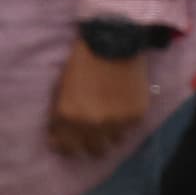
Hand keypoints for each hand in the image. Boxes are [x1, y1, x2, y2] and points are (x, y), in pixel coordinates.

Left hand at [47, 41, 152, 157]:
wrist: (113, 43)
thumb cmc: (80, 62)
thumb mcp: (60, 89)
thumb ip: (60, 115)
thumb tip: (59, 137)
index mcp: (68, 116)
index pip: (66, 148)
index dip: (66, 146)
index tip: (66, 142)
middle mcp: (92, 124)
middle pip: (93, 151)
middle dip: (89, 143)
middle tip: (89, 133)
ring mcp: (117, 122)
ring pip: (114, 142)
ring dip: (109, 134)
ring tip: (107, 118)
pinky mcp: (136, 116)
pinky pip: (129, 129)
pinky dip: (124, 123)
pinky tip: (120, 107)